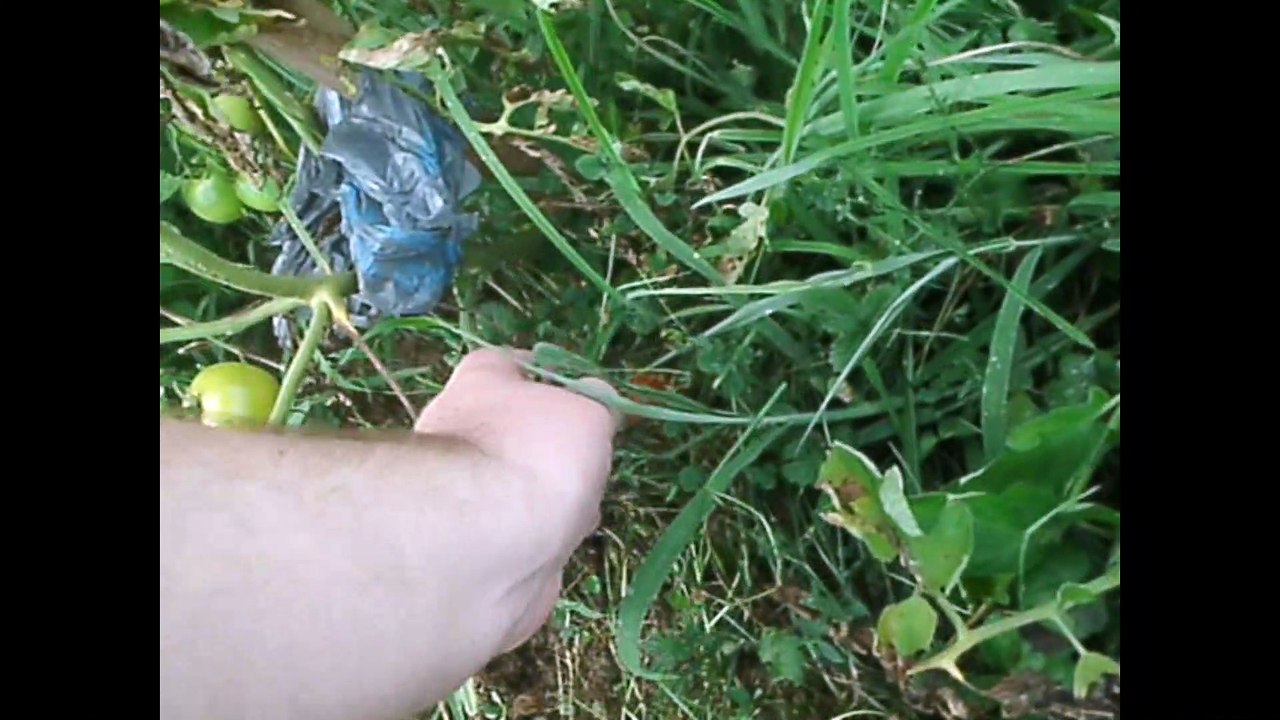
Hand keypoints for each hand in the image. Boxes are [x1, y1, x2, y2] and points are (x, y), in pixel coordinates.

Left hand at [414, 347, 619, 651]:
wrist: (487, 543)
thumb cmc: (537, 456)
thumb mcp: (587, 411)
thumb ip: (595, 403)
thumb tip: (592, 398)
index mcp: (476, 382)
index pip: (510, 364)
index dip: (551, 380)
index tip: (584, 400)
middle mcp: (454, 430)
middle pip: (517, 432)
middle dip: (556, 453)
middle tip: (587, 466)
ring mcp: (454, 489)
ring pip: (516, 486)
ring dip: (548, 501)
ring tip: (577, 514)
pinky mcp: (462, 540)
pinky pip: (511, 531)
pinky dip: (534, 539)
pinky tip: (555, 547)